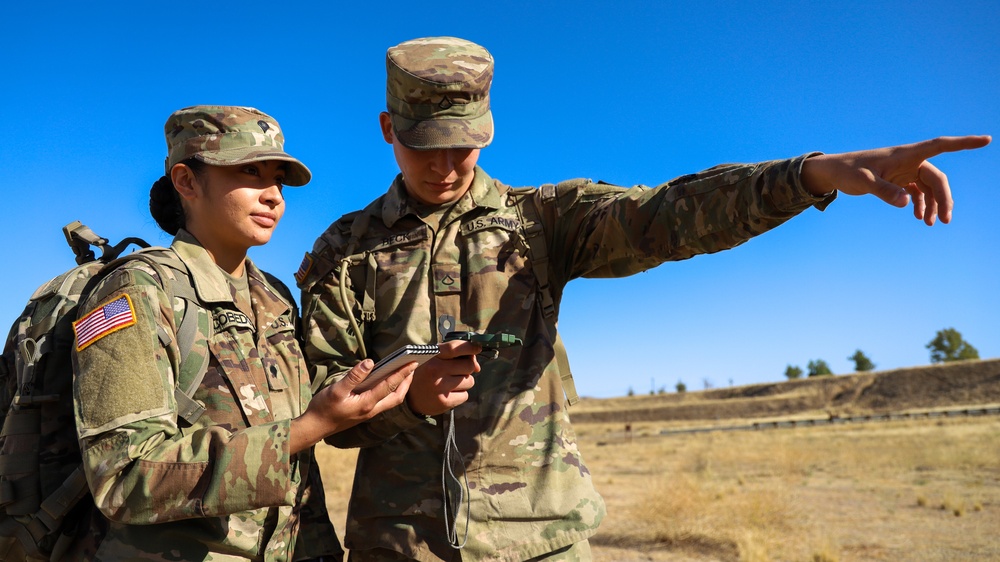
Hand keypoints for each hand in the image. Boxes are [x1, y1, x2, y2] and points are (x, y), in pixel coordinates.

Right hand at [290, 359, 414, 452]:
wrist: (315, 427)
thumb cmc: (324, 408)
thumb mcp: (336, 390)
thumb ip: (353, 376)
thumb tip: (369, 362)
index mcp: (367, 403)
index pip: (390, 386)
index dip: (402, 373)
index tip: (413, 362)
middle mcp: (371, 410)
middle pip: (397, 397)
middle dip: (407, 382)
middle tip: (413, 367)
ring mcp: (369, 412)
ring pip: (391, 400)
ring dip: (401, 387)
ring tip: (405, 373)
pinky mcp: (364, 412)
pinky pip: (384, 401)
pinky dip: (390, 391)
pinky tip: (387, 382)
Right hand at [406, 339, 481, 416]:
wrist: (410, 397)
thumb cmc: (426, 372)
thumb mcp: (434, 358)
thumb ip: (456, 356)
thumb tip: (478, 367)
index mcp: (432, 356)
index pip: (454, 348)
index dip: (470, 347)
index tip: (477, 348)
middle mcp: (436, 370)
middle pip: (469, 366)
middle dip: (467, 368)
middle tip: (457, 371)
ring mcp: (440, 387)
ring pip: (469, 381)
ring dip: (464, 382)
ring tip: (450, 383)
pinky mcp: (444, 402)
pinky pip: (465, 396)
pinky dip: (460, 394)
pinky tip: (449, 393)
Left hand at [801, 135, 990, 224]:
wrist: (834, 172)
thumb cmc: (848, 171)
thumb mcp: (863, 182)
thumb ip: (884, 191)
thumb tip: (906, 202)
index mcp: (905, 154)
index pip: (940, 145)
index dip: (964, 143)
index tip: (987, 140)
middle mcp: (909, 161)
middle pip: (936, 178)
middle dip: (944, 198)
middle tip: (944, 221)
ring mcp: (905, 171)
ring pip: (929, 188)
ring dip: (933, 205)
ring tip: (931, 224)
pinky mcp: (898, 180)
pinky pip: (917, 192)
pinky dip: (921, 204)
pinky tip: (919, 217)